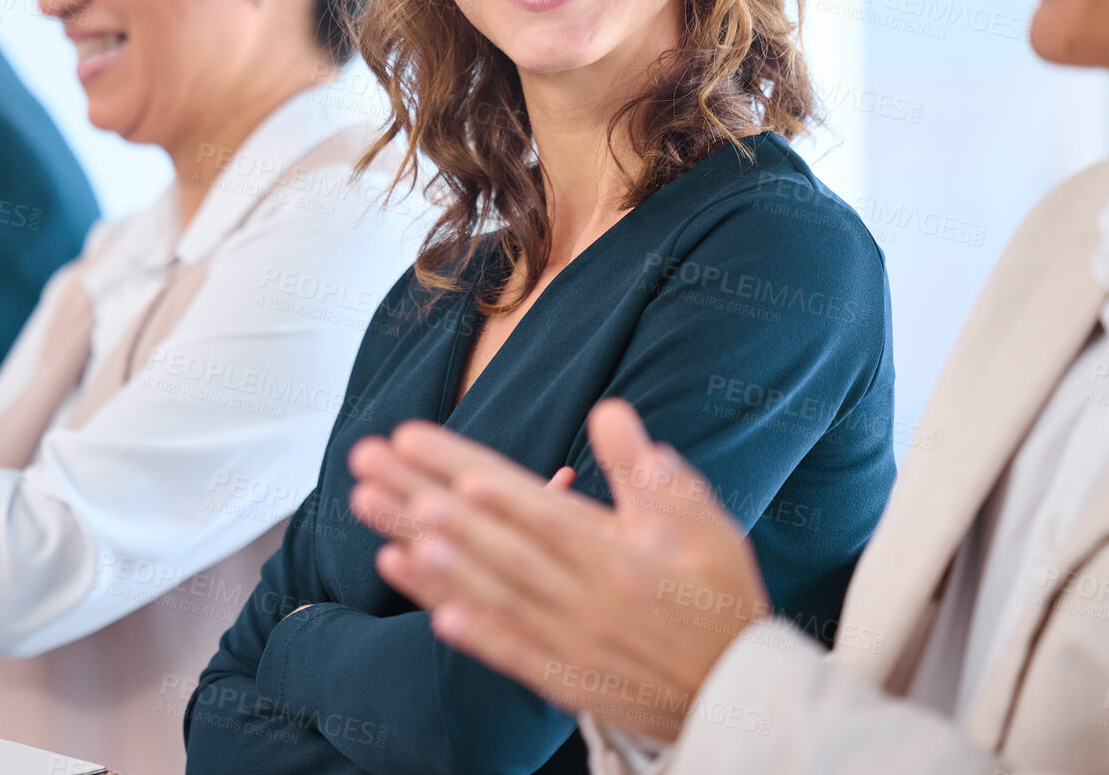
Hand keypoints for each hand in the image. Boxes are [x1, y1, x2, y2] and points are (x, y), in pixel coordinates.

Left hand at [348, 400, 768, 740]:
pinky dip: (467, 629)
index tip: (416, 440)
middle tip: (369, 462)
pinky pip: (508, 651)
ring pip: (488, 592)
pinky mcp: (562, 677)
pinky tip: (425, 605)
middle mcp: (585, 597)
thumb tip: (609, 411)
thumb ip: (650, 472)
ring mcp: (569, 641)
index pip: (527, 502)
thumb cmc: (719, 597)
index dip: (468, 470)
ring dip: (429, 560)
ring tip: (380, 525)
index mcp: (615, 554)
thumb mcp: (704, 523)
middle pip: (490, 540)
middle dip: (421, 496)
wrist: (739, 696)